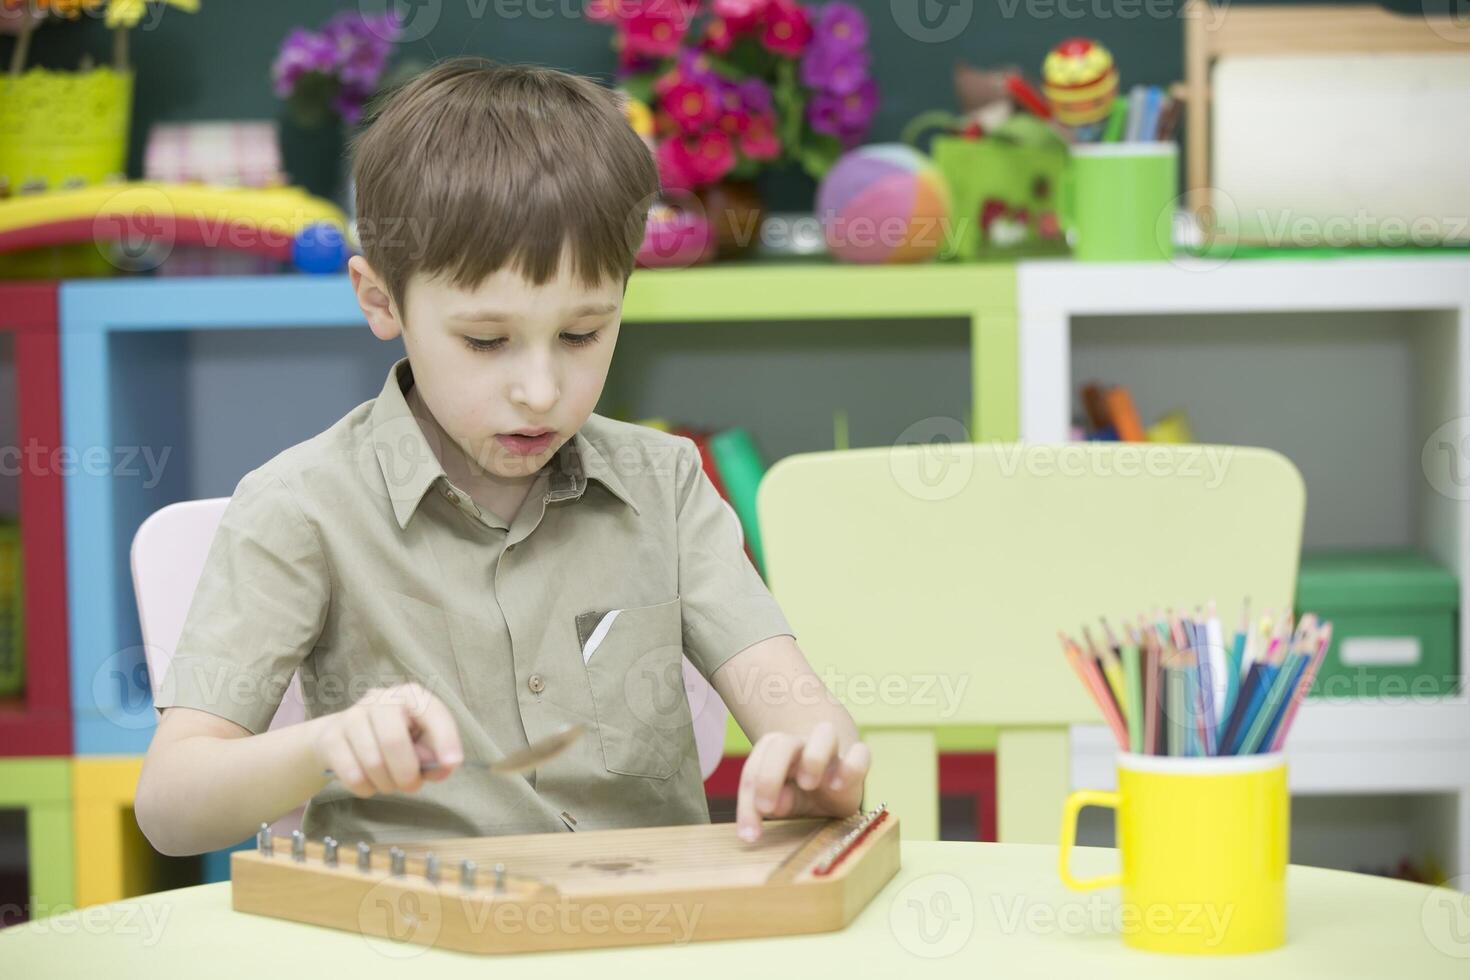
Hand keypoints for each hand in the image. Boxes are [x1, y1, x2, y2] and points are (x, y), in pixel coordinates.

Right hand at [312, 682, 463, 797]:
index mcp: (410, 695)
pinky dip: (365, 788)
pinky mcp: (330, 738)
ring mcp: (352, 716)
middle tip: (411, 786)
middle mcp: (380, 699)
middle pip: (393, 741)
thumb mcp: (419, 744)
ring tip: (389, 783)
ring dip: (386, 784)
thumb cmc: (393, 739)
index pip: (431, 712)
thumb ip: (435, 757)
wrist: (340, 736)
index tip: (452, 762)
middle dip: (406, 774)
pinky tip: (369, 783)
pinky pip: (352, 775)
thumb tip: (444, 767)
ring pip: (372, 762)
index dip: (445, 737)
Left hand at [735, 722, 870, 841]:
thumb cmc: (800, 793)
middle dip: (770, 776)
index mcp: (775, 754)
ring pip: (824, 733)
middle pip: (782, 744)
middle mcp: (802, 746)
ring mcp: (831, 751)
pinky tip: (838, 786)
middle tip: (767, 808)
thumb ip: (774, 803)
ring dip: (813, 758)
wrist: (834, 778)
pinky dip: (851, 766)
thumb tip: (773, 805)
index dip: (747, 803)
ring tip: (808, 785)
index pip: (754, 771)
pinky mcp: (857, 761)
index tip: (749, 835)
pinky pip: (861, 753)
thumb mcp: (782, 802)